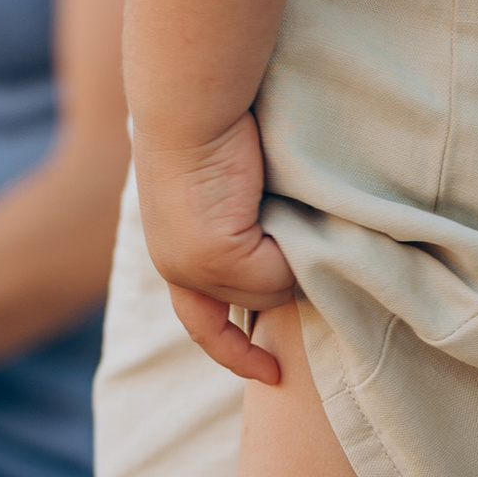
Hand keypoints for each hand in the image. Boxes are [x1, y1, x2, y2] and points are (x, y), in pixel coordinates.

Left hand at [136, 117, 295, 384]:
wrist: (190, 101)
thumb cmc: (212, 125)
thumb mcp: (226, 188)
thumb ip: (245, 227)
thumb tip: (292, 257)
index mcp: (172, 251)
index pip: (199, 320)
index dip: (232, 348)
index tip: (269, 375)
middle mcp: (175, 267)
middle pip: (254, 303)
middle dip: (283, 273)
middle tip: (305, 233)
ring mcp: (192, 268)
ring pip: (271, 293)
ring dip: (294, 258)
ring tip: (292, 205)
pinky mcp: (214, 256)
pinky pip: (278, 276)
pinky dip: (294, 248)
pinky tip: (281, 202)